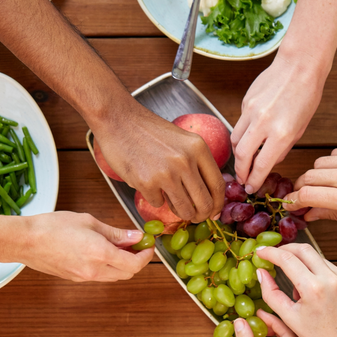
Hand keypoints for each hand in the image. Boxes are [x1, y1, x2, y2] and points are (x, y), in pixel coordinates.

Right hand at [17, 211, 153, 280]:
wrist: (26, 241)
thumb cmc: (53, 226)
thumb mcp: (89, 222)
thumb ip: (115, 233)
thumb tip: (135, 236)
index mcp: (101, 254)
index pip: (135, 263)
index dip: (146, 255)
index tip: (148, 245)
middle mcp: (94, 270)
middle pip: (127, 273)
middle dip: (136, 260)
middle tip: (136, 245)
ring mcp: (84, 277)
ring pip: (114, 277)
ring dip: (122, 265)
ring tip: (119, 246)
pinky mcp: (75, 278)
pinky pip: (100, 276)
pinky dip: (108, 267)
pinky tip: (103, 252)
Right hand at [93, 104, 224, 222]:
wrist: (118, 119)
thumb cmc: (149, 131)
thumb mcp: (183, 141)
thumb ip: (197, 162)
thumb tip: (208, 193)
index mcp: (198, 148)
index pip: (218, 185)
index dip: (218, 204)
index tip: (214, 213)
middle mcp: (186, 161)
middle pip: (205, 202)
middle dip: (200, 215)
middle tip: (194, 216)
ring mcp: (166, 173)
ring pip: (184, 209)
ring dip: (180, 212)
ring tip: (172, 202)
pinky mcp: (146, 183)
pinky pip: (158, 203)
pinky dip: (155, 198)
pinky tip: (148, 183)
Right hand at [232, 57, 323, 192]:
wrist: (299, 65)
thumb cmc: (306, 95)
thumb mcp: (301, 127)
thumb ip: (283, 146)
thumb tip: (270, 160)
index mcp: (281, 133)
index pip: (261, 165)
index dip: (254, 180)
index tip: (251, 187)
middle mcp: (263, 123)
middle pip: (241, 156)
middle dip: (240, 171)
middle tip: (243, 179)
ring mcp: (251, 111)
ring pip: (234, 140)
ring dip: (238, 154)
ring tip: (244, 160)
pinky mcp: (245, 102)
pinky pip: (239, 123)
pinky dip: (242, 133)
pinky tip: (251, 134)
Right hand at [256, 244, 336, 336]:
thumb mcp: (290, 318)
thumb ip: (271, 294)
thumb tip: (261, 272)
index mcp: (313, 288)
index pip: (287, 259)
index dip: (271, 252)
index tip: (260, 251)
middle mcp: (331, 278)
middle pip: (303, 249)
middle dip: (286, 249)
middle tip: (275, 256)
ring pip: (317, 257)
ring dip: (303, 263)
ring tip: (299, 286)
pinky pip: (329, 266)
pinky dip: (318, 272)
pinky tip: (317, 291)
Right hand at [284, 143, 336, 225]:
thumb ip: (333, 214)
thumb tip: (310, 214)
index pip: (307, 195)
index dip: (294, 200)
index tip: (291, 203)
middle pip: (308, 177)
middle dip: (302, 187)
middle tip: (305, 195)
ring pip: (319, 163)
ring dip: (318, 174)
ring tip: (327, 183)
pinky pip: (335, 153)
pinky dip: (333, 162)